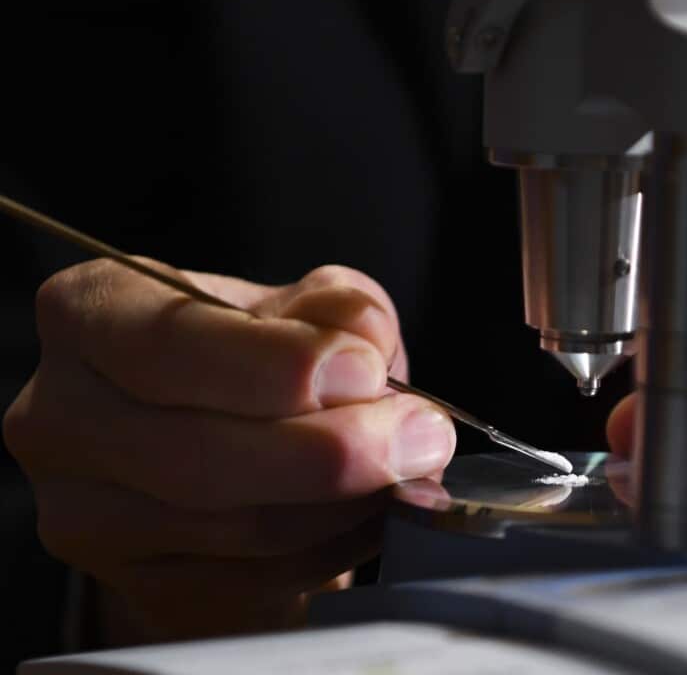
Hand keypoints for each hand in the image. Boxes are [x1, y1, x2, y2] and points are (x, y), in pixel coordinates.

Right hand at [3, 261, 454, 643]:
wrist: (233, 439)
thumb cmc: (260, 358)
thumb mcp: (302, 304)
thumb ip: (336, 309)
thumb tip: (362, 342)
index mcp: (92, 314)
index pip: (169, 344)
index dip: (278, 364)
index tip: (367, 369)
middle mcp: (64, 416)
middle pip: (199, 454)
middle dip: (333, 450)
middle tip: (422, 435)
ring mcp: (86, 512)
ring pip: (233, 526)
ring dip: (345, 503)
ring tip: (409, 468)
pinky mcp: (135, 582)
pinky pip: (251, 579)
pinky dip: (333, 547)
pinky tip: (372, 513)